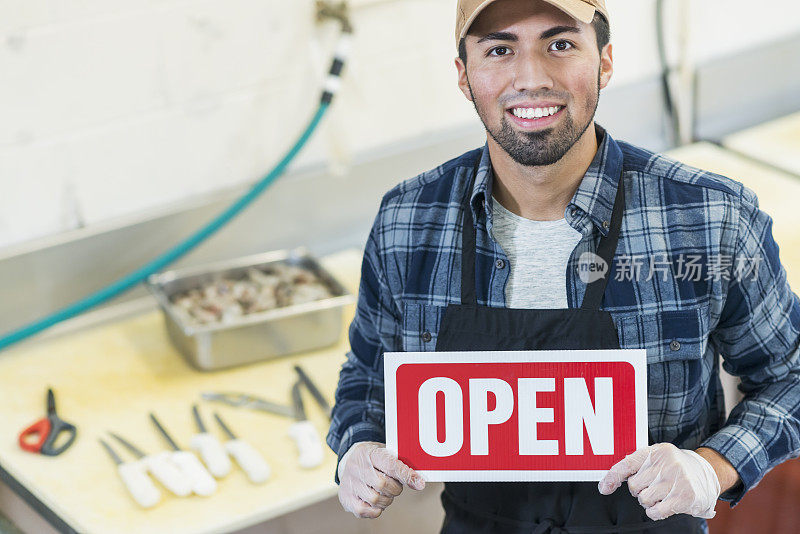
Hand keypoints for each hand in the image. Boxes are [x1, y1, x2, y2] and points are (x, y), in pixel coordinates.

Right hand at [337, 441, 425, 518]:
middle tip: (395, 486)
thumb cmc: (374, 459)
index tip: (419, 483)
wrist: (350, 459)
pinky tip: (377, 501)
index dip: (406, 475)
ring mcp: (349, 483)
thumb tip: (419, 482)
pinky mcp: (345, 497)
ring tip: (384, 492)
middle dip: (395, 489)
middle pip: (383, 484)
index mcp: (369, 453)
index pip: (390, 465)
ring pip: (375, 499)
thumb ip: (402, 466)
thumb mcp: (387, 454)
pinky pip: (363, 511)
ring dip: (386, 500)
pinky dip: (375, 509)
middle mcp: (356, 468)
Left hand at [597, 443, 720, 519]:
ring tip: (662, 494)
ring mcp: (676, 481)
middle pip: (634, 486)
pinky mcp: (685, 498)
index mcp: (656, 451)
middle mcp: (666, 464)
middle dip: (640, 490)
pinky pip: (656, 511)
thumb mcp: (657, 457)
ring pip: (644, 499)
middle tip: (653, 486)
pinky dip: (655, 512)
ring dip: (649, 501)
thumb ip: (635, 465)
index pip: (627, 464)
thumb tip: (607, 484)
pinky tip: (664, 505)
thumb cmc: (675, 466)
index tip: (604, 488)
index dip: (612, 477)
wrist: (708, 472)